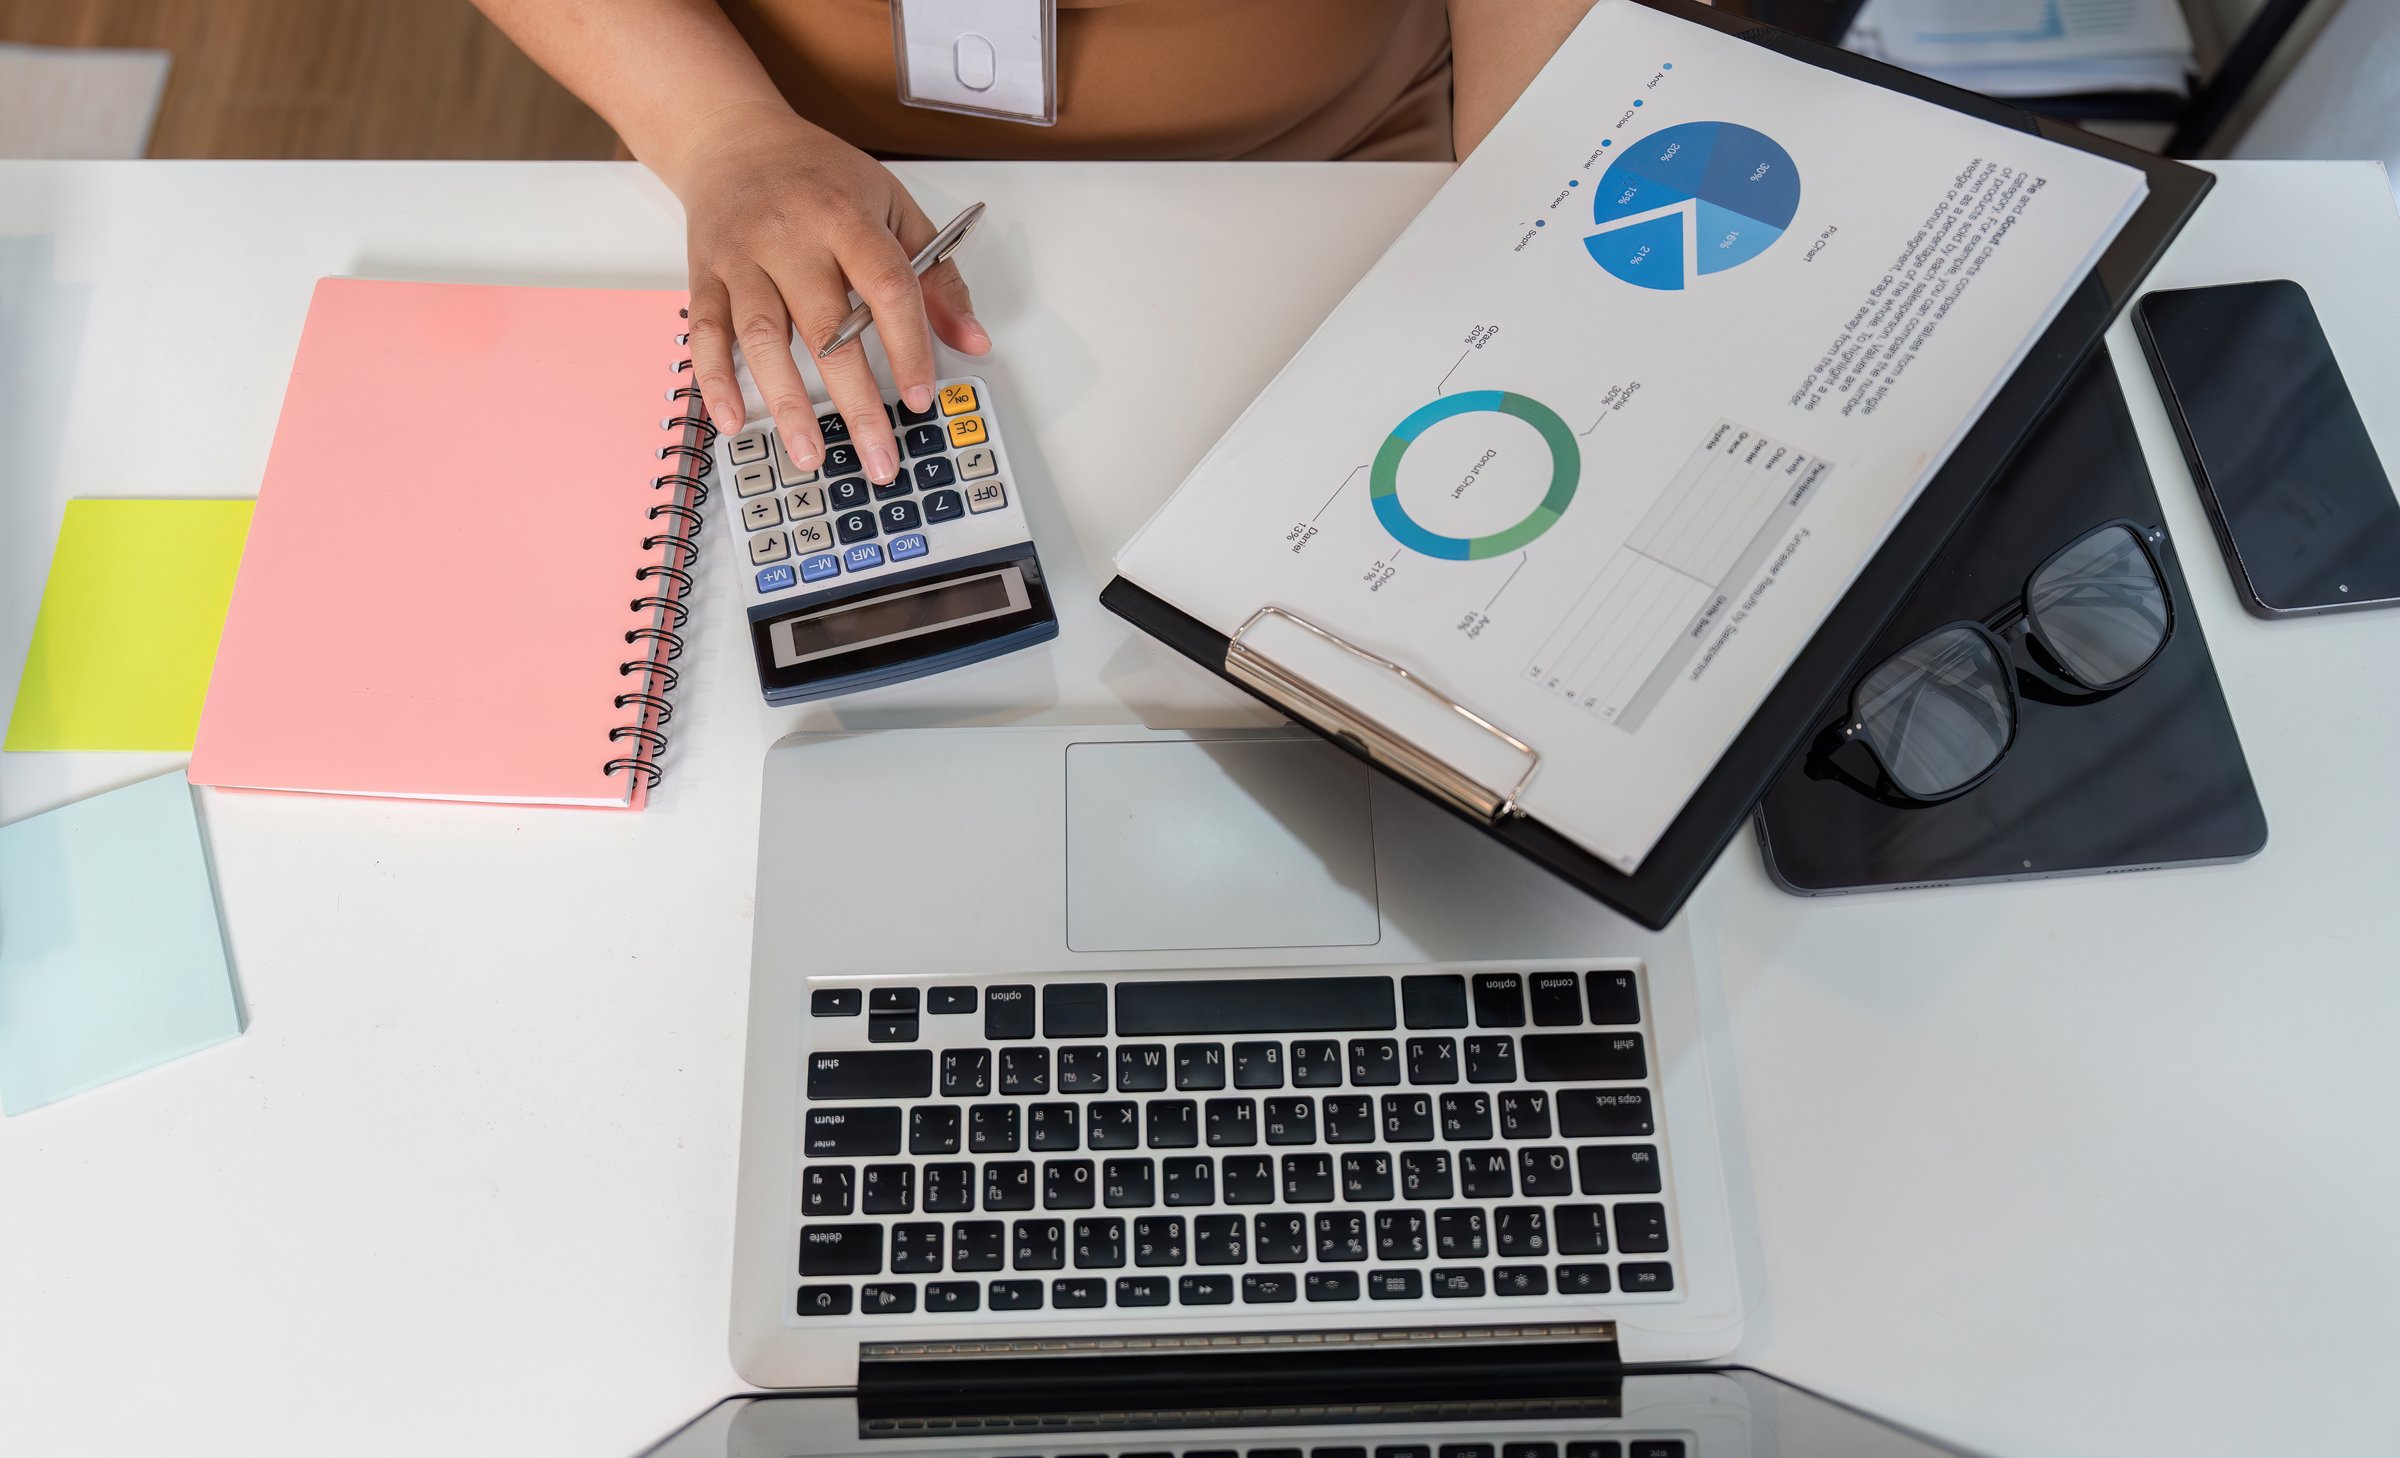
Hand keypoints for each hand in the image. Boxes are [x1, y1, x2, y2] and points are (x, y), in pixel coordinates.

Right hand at [675, 100, 987, 483]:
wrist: (734, 138)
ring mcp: (742, 257)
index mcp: (846, 217)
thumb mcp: (892, 206)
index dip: (908, 345)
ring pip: (761, 336)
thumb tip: (973, 340)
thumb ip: (936, 274)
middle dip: (855, 400)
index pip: (886, 286)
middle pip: (826, 326)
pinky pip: (705, 333)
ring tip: (810, 454)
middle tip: (878, 456)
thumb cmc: (819, 176)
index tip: (921, 396)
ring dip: (786, 401)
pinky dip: (714, 380)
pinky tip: (732, 421)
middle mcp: (790, 237)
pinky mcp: (703, 275)